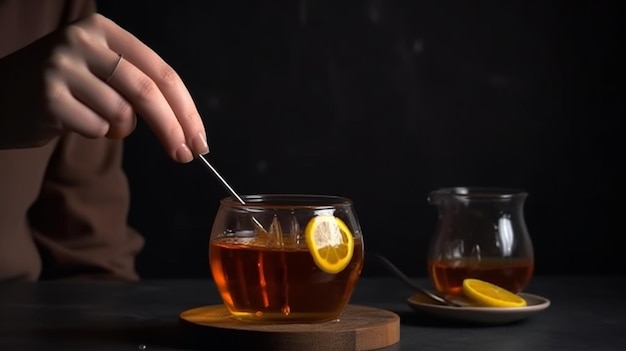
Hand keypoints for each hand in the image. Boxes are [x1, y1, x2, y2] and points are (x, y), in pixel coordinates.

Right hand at [0, 13, 207, 162]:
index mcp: (104, 29)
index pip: (161, 71)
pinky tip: (69, 119)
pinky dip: (95, 133)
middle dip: (174, 129)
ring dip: (119, 129)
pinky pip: (96, 128)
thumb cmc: (64, 88)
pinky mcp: (48, 95)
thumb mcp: (101, 71)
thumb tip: (188, 128)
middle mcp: (83, 40)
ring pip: (122, 114)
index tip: (200, 139)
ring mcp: (62, 65)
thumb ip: (138, 84)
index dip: (186, 109)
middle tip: (187, 156)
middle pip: (148, 92)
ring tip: (94, 118)